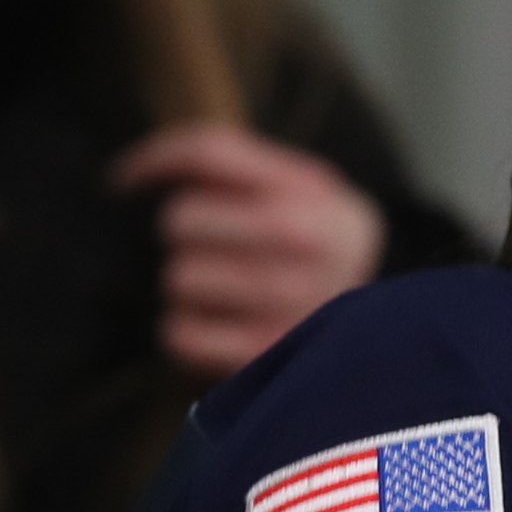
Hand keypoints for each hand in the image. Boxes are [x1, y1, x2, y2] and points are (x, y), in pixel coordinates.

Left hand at [112, 123, 385, 379]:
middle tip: (216, 250)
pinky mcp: (265, 358)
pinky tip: (219, 329)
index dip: (149, 160)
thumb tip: (122, 176)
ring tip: (228, 293)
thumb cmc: (321, 248)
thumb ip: (232, 166)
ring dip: (188, 286)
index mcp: (309, 193)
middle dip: (186, 233)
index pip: (206, 153)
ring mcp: (286, 305)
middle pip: (179, 220)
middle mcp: (302, 244)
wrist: (392, 331)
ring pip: (177, 279)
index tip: (119, 181)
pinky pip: (178, 335)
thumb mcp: (303, 189)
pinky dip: (187, 333)